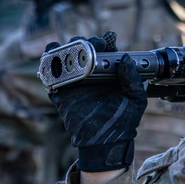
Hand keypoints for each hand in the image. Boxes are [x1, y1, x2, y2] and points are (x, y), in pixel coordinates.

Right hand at [47, 32, 147, 171]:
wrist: (106, 143)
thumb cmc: (123, 122)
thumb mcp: (135, 100)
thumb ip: (133, 80)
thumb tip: (126, 59)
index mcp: (108, 73)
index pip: (105, 50)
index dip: (105, 41)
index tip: (108, 39)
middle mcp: (90, 73)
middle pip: (83, 48)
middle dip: (86, 42)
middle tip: (93, 45)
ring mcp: (75, 82)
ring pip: (66, 57)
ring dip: (67, 47)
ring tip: (72, 47)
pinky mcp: (61, 92)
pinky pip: (50, 74)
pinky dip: (48, 62)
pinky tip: (51, 54)